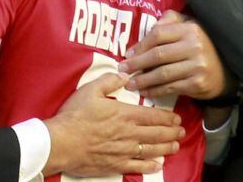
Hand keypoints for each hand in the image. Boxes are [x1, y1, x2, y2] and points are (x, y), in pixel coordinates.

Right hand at [44, 73, 183, 176]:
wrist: (61, 142)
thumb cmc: (75, 116)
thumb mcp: (90, 90)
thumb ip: (109, 81)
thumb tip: (125, 75)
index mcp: (125, 114)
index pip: (153, 116)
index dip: (167, 117)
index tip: (176, 118)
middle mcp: (129, 134)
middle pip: (157, 134)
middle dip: (172, 132)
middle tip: (181, 131)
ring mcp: (124, 151)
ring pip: (152, 150)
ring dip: (166, 148)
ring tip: (175, 146)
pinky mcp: (116, 165)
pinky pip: (138, 167)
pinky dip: (150, 166)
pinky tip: (157, 165)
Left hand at [119, 11, 232, 99]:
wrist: (226, 69)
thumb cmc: (200, 44)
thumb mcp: (188, 25)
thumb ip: (169, 20)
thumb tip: (149, 29)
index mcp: (189, 29)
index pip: (158, 34)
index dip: (140, 45)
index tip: (127, 54)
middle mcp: (194, 46)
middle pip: (158, 55)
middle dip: (137, 64)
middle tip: (122, 70)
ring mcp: (197, 66)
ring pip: (163, 74)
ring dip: (143, 80)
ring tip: (130, 84)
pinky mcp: (198, 84)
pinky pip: (171, 88)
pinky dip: (156, 91)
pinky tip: (146, 92)